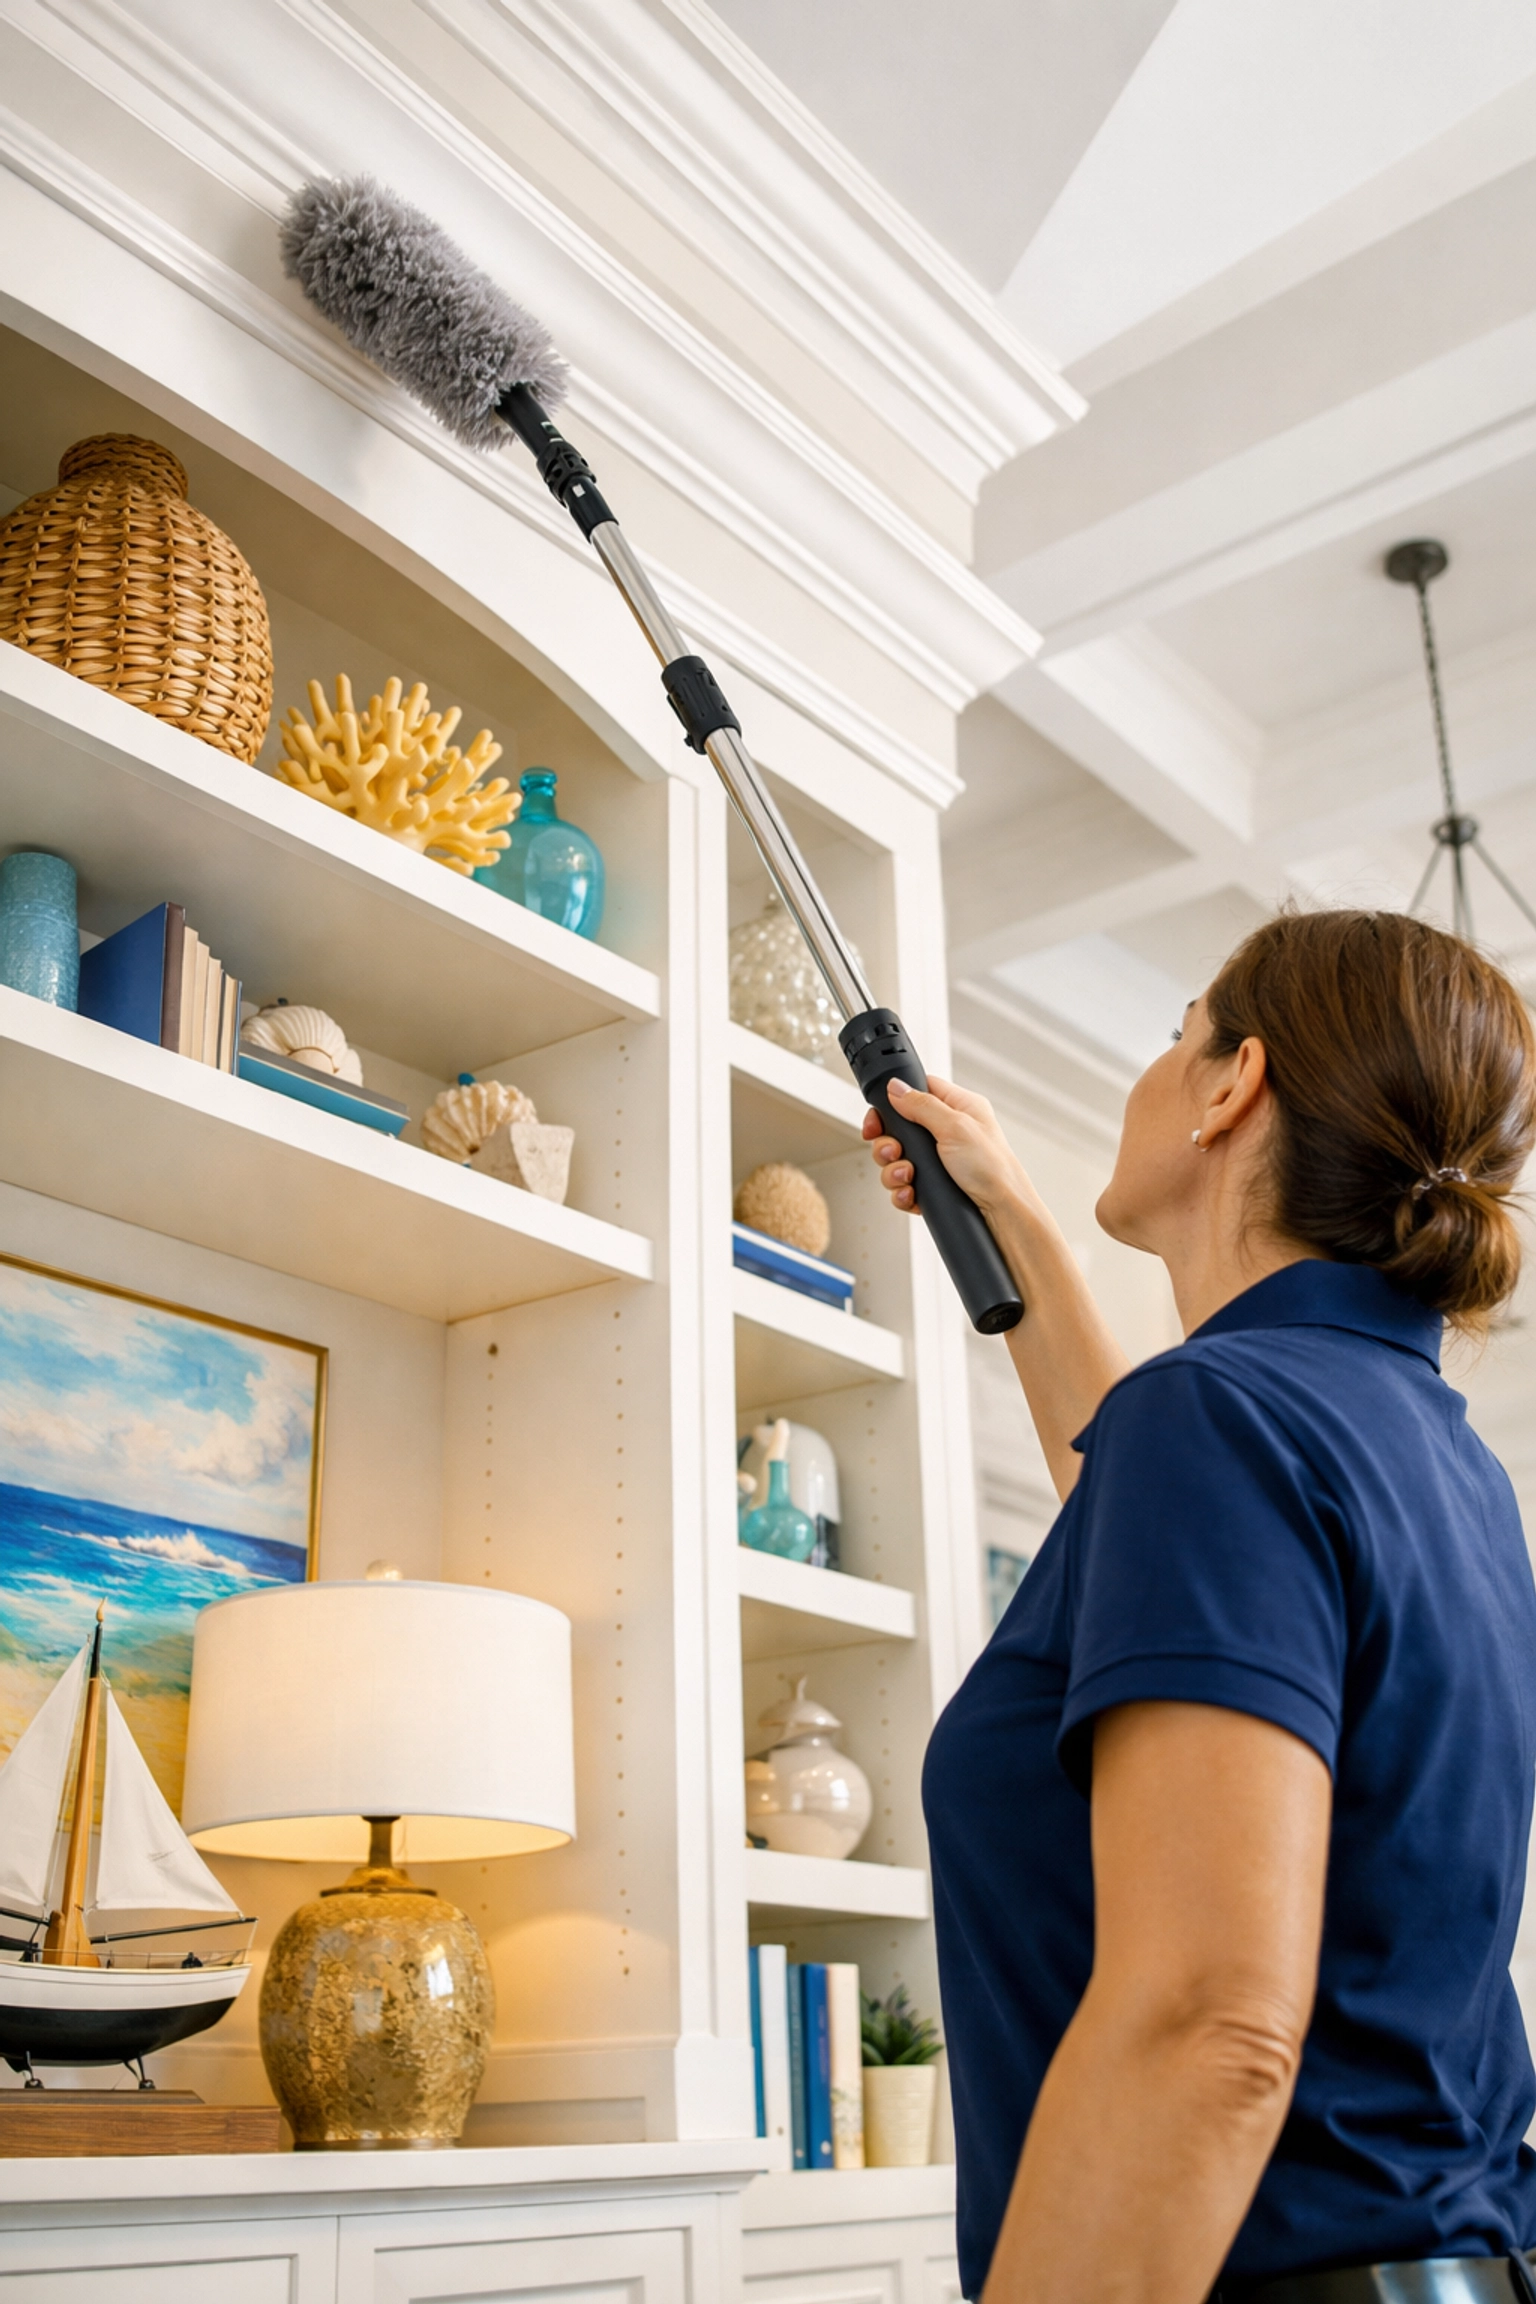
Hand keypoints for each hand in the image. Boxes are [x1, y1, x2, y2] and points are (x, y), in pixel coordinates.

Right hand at [863, 1075, 1030, 1220]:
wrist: (1002, 1213)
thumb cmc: (994, 1169)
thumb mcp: (956, 1127)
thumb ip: (922, 1105)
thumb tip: (896, 1087)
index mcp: (958, 1108)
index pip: (916, 1092)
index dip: (892, 1103)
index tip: (878, 1120)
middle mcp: (946, 1132)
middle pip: (898, 1130)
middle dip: (888, 1145)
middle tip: (895, 1152)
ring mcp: (938, 1161)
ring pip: (896, 1160)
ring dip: (894, 1171)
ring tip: (907, 1175)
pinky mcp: (932, 1185)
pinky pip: (903, 1185)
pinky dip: (902, 1192)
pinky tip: (910, 1194)